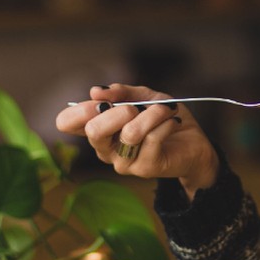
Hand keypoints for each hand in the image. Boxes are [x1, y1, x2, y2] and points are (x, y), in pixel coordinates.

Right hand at [56, 84, 217, 194]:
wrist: (193, 143)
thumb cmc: (163, 119)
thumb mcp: (143, 97)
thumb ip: (121, 92)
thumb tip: (96, 91)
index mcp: (98, 129)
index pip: (66, 123)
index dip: (79, 109)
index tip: (101, 100)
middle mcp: (105, 149)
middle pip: (93, 131)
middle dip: (117, 111)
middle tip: (135, 107)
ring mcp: (123, 162)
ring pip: (130, 133)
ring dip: (152, 114)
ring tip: (166, 109)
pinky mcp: (145, 168)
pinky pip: (152, 138)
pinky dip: (165, 122)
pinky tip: (173, 121)